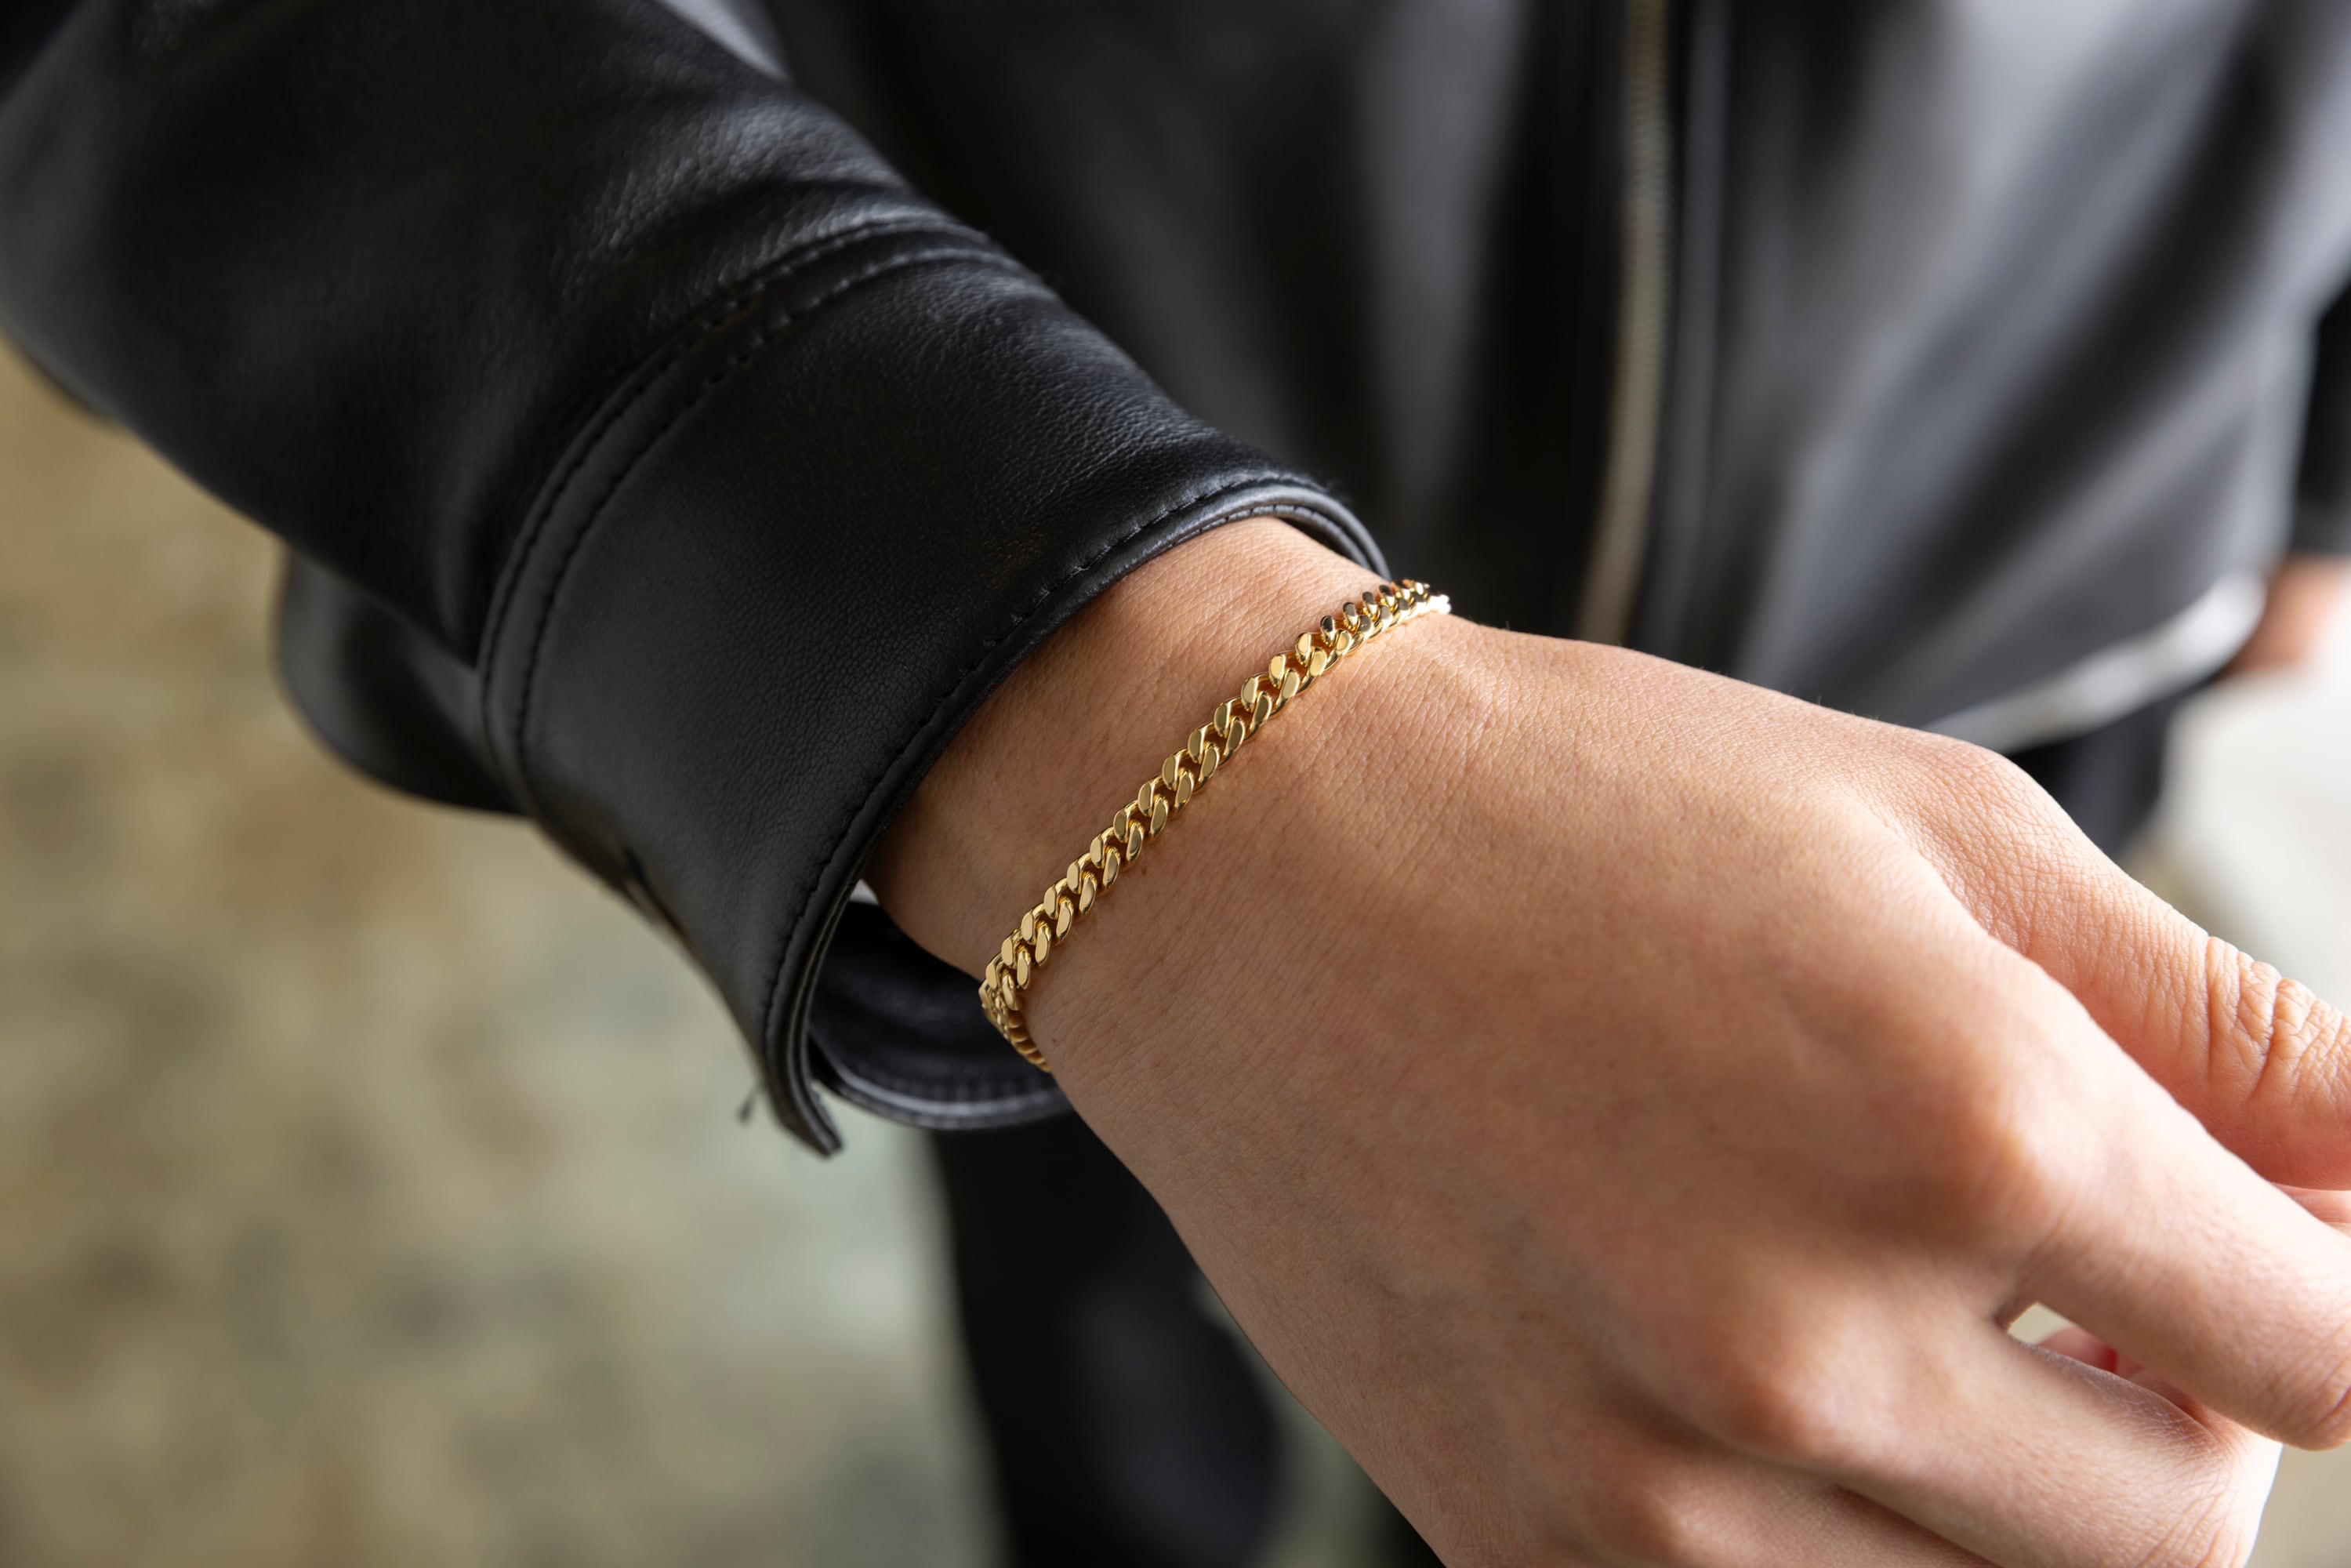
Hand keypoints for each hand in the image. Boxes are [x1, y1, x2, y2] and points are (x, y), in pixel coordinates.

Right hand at [870, 521, 2350, 1566]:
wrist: (1238, 864)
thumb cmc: (1593, 809)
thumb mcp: (1945, 836)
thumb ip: (2229, 1031)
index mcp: (1970, 1126)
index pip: (2334, 1353)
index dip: (2347, 1298)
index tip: (2282, 1248)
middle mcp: (1818, 1344)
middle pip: (2183, 1531)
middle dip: (2189, 1411)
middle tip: (2086, 1276)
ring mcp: (1655, 1482)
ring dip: (2016, 1493)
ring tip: (1913, 1320)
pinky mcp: (1529, 1544)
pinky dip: (1836, 1527)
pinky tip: (1757, 1368)